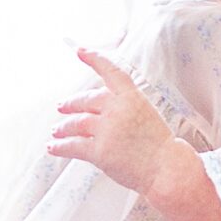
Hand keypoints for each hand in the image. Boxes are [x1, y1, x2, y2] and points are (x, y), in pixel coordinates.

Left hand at [47, 47, 176, 194]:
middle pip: (86, 101)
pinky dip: (60, 147)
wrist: (167, 168)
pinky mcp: (99, 150)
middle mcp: (116, 109)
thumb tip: (100, 110)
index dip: (94, 59)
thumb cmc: (159, 146)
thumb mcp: (146, 114)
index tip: (81, 51)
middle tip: (62, 107)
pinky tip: (53, 147)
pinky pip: (73, 146)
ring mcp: (106, 129)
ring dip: (63, 127)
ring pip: (76, 123)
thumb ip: (124, 107)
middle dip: (71, 104)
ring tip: (57, 130)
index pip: (111, 72)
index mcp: (132, 97)